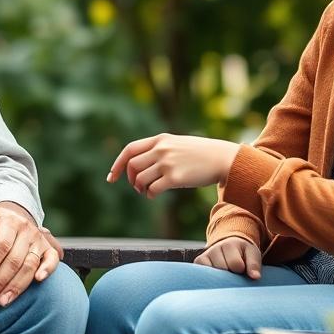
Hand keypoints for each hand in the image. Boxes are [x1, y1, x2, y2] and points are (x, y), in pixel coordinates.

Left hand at [0, 204, 60, 306]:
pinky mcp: (49, 250)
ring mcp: (39, 241)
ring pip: (29, 265)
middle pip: (14, 260)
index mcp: (11, 222)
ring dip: (16, 285)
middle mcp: (27, 231)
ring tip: (2, 301)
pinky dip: (47, 269)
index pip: (1, 245)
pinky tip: (38, 280)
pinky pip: (52, 260)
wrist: (17, 224)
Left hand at [106, 133, 239, 197]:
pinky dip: (149, 195)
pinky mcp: (175, 178)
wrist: (222, 158)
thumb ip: (160, 149)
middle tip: (138, 187)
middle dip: (131, 179)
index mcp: (160, 139)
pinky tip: (154, 195)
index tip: (112, 177)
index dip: (118, 164)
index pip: (130, 150)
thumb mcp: (177, 144)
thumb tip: (139, 166)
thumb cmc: (201, 153)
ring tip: (148, 191)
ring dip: (140, 188)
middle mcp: (161, 149)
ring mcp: (168, 163)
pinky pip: (152, 189)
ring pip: (140, 179)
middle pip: (132, 166)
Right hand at [194, 236, 261, 278]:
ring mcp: (205, 254)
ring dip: (220, 278)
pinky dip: (209, 279)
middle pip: (223, 270)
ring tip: (226, 275)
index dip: (241, 271)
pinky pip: (201, 274)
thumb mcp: (252, 254)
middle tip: (234, 274)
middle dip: (230, 276)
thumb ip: (254, 264)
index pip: (235, 264)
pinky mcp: (198, 261)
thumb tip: (255, 277)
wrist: (229, 245)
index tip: (243, 270)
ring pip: (212, 274)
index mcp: (230, 245)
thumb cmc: (243, 253)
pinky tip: (216, 278)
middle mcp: (215, 248)